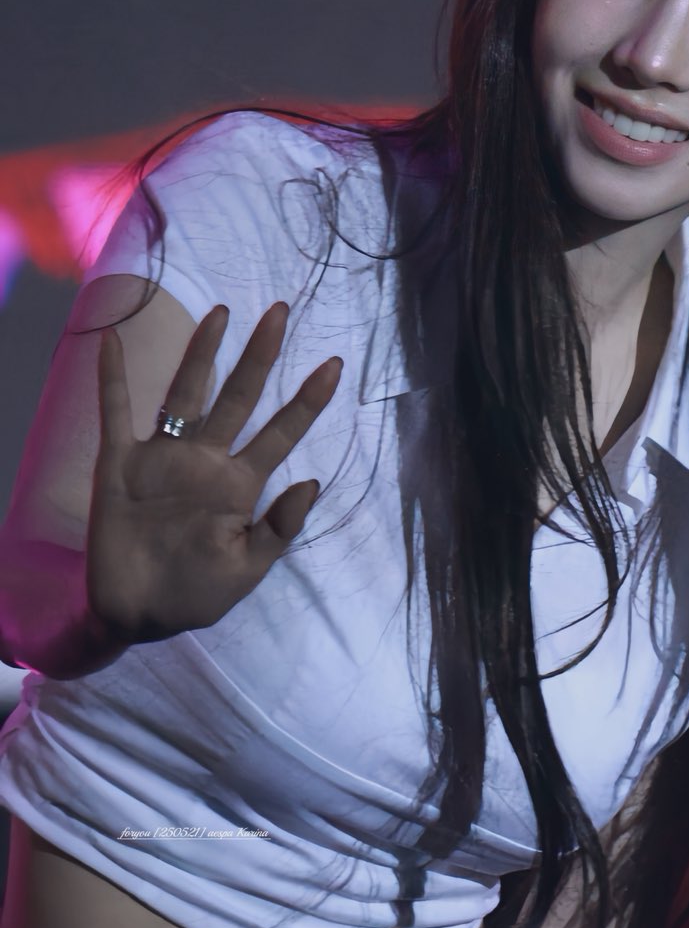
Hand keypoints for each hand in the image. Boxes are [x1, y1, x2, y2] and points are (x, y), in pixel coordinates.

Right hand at [86, 301, 341, 642]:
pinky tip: (114, 342)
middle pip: (240, 398)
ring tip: (222, 314)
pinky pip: (116, 413)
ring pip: (187, 394)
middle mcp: (206, 462)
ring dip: (202, 354)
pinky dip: (114, 379)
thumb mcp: (248, 568)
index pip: (281, 434)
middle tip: (282, 311)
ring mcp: (163, 459)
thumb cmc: (196, 594)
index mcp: (240, 486)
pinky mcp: (120, 465)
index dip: (307, 402)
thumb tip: (313, 482)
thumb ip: (280, 528)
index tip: (335, 366)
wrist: (138, 616)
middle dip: (261, 356)